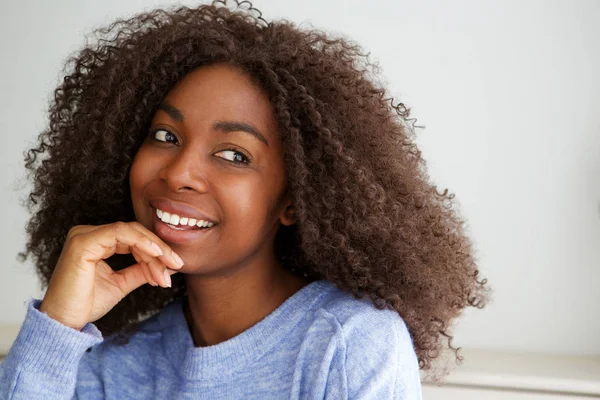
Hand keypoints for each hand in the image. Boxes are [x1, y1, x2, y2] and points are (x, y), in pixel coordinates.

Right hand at [38, 221, 183, 330]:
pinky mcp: (83, 241)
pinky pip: (120, 233)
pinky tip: (156, 254)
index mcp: (96, 241)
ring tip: (167, 267)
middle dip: (159, 250)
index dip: (156, 251)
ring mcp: (84, 235)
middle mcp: (88, 233)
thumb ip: (141, 270)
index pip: (133, 238)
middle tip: (177, 264)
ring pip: (131, 233)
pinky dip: (141, 242)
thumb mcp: (122, 283)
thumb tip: (167, 264)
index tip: (173, 268)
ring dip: (154, 250)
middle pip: (135, 233)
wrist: (65, 322)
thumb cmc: (87, 303)